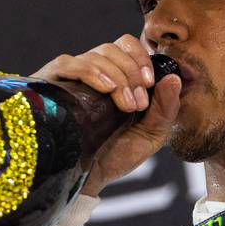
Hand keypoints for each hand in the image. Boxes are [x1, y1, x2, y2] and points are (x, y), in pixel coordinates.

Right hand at [34, 34, 180, 195]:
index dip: (141, 58)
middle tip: (138, 103)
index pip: (127, 46)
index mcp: (115, 78)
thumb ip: (166, 109)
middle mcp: (92, 72)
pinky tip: (106, 90)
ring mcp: (70, 76)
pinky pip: (69, 63)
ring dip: (118, 77)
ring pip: (96, 55)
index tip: (150, 83)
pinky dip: (92, 72)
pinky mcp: (50, 83)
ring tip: (126, 106)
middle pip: (113, 48)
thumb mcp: (150, 135)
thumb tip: (174, 78)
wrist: (86, 179)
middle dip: (132, 72)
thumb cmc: (115, 157)